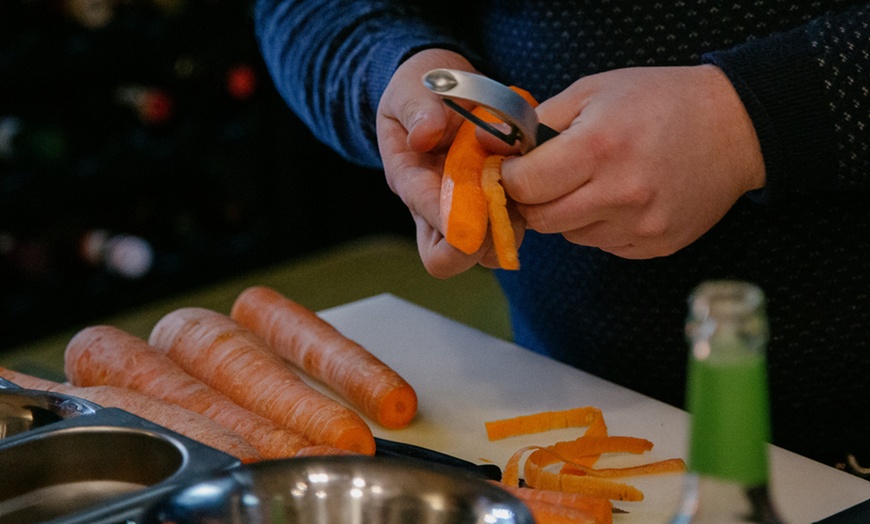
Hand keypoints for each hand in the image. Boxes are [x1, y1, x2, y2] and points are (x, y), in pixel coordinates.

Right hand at [376, 49, 511, 276]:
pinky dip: (523, 216)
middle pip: (449, 257)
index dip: (455, 223)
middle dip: (478, 246)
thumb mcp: (411, 89)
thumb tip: (424, 136)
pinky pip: (508, 228)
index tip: (480, 212)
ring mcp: (465, 209)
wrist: (442, 86)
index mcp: (411, 181)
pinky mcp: (491, 203)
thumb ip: (416, 110)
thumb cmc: (422, 89)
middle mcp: (435, 206)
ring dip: (505, 232)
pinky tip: (533, 184)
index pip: (428, 220)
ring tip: (522, 195)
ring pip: (484, 253)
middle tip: (503, 210)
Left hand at [500, 65, 765, 258]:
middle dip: (533, 201)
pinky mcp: (656, 246)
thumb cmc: (660, 102)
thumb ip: (542, 122)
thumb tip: (502, 151)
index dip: (512, 178)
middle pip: (541, 221)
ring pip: (571, 236)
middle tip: (545, 181)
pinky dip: (600, 227)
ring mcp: (641, 226)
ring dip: (569, 214)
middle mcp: (620, 194)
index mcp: (599, 148)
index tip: (516, 169)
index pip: (525, 186)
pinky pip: (603, 246)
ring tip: (595, 183)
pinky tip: (621, 199)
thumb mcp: (594, 92)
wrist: (734, 127)